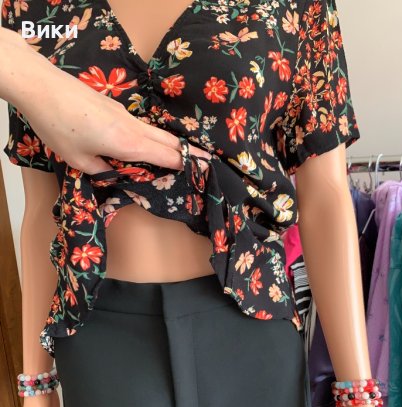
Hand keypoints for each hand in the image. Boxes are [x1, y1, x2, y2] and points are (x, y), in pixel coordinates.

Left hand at [2, 29, 211, 173]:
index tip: (203, 170)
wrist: (42, 87)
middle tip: (206, 161)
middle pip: (167, 141)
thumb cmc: (58, 126)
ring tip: (183, 155)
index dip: (185, 164)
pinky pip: (141, 126)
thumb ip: (102, 170)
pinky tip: (149, 144)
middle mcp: (132, 127)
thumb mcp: (78, 159)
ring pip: (155, 132)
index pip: (165, 156)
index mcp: (127, 143)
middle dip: (188, 152)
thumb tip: (114, 173)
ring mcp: (125, 114)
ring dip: (171, 144)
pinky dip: (153, 137)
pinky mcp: (115, 108)